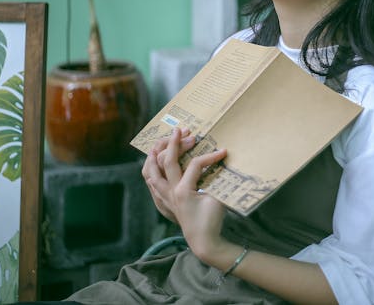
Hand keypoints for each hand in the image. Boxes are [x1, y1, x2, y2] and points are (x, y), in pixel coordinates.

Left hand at [142, 127, 227, 255]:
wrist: (203, 242)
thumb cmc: (212, 221)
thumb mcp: (217, 198)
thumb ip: (215, 178)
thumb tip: (218, 162)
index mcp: (184, 191)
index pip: (195, 164)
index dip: (210, 156)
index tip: (223, 151)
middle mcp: (170, 192)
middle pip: (167, 161)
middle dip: (174, 142)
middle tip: (183, 130)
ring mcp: (164, 198)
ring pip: (150, 172)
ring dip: (154, 155)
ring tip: (160, 143)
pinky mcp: (163, 202)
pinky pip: (151, 183)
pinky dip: (151, 170)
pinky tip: (155, 163)